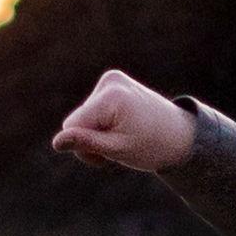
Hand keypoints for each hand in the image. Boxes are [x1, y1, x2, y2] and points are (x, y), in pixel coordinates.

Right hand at [50, 66, 195, 174]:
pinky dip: (102, 123)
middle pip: (76, 120)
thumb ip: (85, 143)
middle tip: (118, 148)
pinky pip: (92, 109)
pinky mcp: (112, 82)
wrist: (179, 134)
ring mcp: (111, 79)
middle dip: (91, 140)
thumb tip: (56, 142)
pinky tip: (121, 127)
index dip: (83, 147)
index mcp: (111, 97)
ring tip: (123, 137)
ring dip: (98, 133)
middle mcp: (110, 81)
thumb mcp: (117, 149)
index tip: (105, 156)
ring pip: (83, 116)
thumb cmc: (151, 146)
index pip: (73, 125)